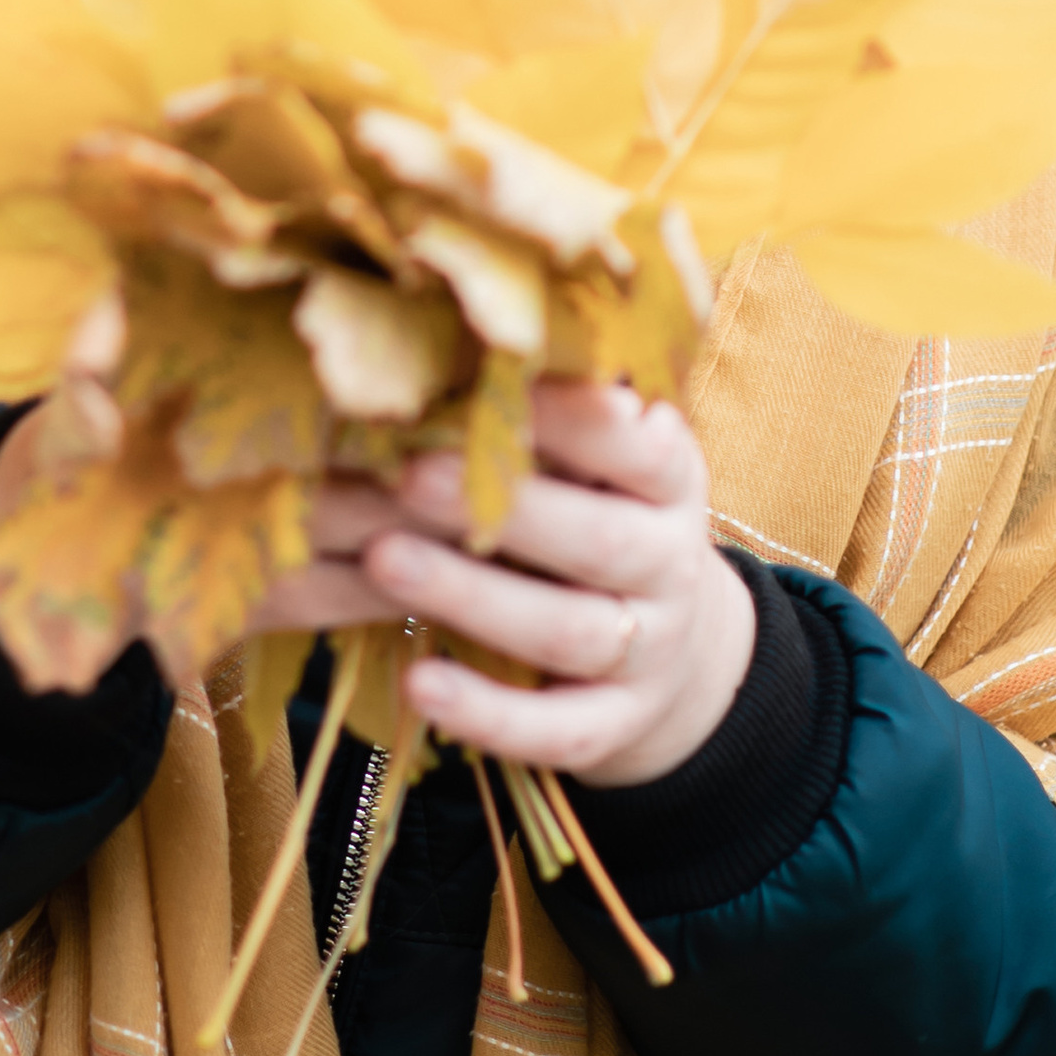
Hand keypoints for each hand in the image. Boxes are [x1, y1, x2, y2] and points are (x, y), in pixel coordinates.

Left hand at [252, 380, 755, 788]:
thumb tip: (446, 325)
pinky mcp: (615, 727)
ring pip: (569, 633)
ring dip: (473, 598)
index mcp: (668, 477)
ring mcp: (650, 653)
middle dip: (503, 508)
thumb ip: (547, 404)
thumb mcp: (599, 455)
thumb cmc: (599, 511)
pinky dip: (490, 715)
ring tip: (382, 561)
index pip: (636, 444)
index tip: (492, 385)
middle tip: (406, 473)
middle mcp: (670, 563)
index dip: (570, 418)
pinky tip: (418, 683)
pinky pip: (558, 730)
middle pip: (598, 542)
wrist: (673, 650)